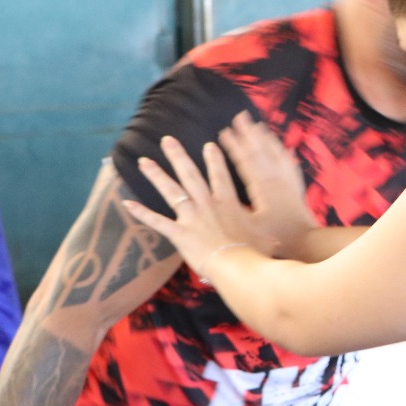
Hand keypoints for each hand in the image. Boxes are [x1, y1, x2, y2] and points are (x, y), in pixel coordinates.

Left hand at [124, 132, 256, 274]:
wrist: (238, 266)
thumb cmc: (255, 253)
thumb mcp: (266, 238)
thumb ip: (268, 235)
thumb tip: (279, 239)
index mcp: (228, 203)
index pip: (220, 175)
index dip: (214, 159)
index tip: (208, 144)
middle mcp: (208, 204)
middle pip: (190, 174)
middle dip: (177, 155)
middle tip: (166, 139)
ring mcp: (192, 217)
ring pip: (171, 190)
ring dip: (156, 175)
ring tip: (143, 160)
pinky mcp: (179, 233)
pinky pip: (157, 221)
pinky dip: (141, 213)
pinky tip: (126, 203)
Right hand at [216, 113, 315, 258]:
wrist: (306, 242)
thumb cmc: (276, 237)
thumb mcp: (249, 226)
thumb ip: (234, 211)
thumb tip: (214, 199)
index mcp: (262, 188)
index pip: (245, 161)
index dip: (234, 146)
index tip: (224, 132)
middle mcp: (276, 180)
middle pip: (261, 151)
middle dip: (249, 133)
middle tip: (240, 116)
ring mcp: (288, 182)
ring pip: (276, 154)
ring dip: (266, 138)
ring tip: (258, 125)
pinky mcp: (297, 187)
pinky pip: (289, 164)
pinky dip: (285, 153)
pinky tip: (285, 147)